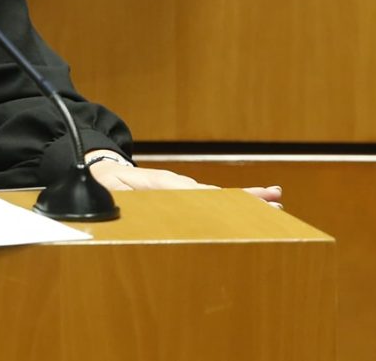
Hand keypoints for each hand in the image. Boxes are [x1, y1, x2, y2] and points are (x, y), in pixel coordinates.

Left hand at [88, 158, 282, 206]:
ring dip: (245, 199)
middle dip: (244, 199)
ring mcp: (181, 187)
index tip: (241, 207)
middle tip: (274, 201)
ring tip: (274, 200)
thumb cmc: (103, 182)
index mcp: (159, 184)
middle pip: (214, 193)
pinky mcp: (182, 192)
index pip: (193, 194)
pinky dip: (233, 201)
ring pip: (217, 195)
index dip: (218, 201)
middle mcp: (175, 183)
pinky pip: (211, 198)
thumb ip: (125, 198)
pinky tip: (254, 204)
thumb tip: (138, 206)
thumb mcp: (109, 189)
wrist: (100, 168)